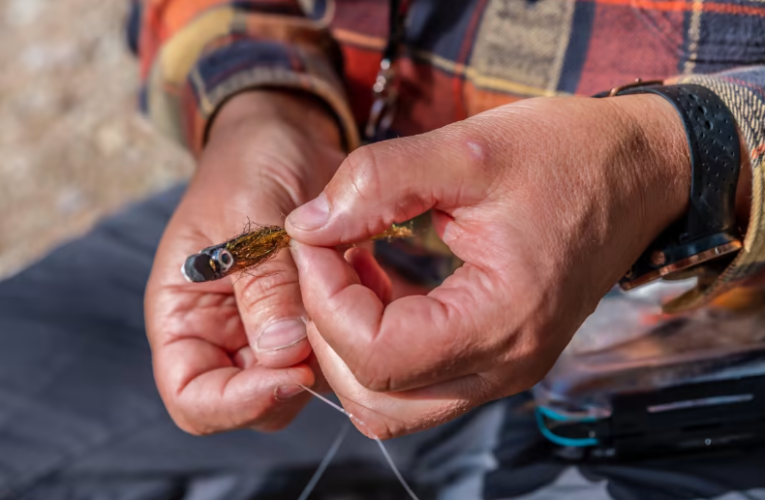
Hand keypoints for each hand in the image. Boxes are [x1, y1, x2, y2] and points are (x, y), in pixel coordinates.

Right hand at [145, 91, 343, 433]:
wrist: (287, 136)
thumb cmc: (249, 165)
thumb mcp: (249, 213)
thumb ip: (264, 283)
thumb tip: (284, 355)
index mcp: (183, 316)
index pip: (194, 399)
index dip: (237, 403)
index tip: (293, 371)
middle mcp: (224, 334)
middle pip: (254, 401)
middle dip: (295, 377)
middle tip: (331, 322)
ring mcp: (269, 328)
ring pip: (302, 381)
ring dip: (332, 348)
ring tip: (349, 283)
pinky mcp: (309, 315)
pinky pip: (334, 348)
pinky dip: (354, 326)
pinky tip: (366, 277)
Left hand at [286, 95, 692, 438]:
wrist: (637, 172)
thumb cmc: (566, 155)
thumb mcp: (466, 149)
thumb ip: (377, 183)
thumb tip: (305, 225)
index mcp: (504, 319)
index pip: (377, 356)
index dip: (323, 297)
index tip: (315, 235)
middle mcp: (505, 365)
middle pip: (375, 397)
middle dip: (328, 326)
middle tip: (325, 252)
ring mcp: (502, 368)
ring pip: (389, 405)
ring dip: (349, 343)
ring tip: (348, 267)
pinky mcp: (496, 355)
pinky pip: (413, 382)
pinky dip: (375, 341)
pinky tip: (375, 278)